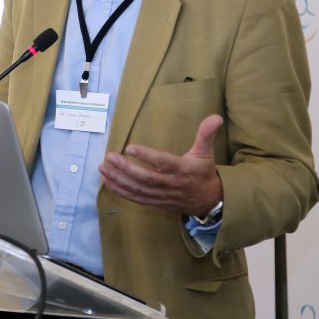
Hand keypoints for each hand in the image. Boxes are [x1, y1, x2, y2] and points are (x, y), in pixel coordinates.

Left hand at [98, 114, 223, 215]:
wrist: (208, 201)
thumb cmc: (203, 173)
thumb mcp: (206, 152)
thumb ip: (206, 134)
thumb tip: (216, 116)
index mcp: (182, 169)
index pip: (163, 163)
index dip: (147, 157)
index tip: (130, 148)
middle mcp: (170, 184)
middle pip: (146, 178)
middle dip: (126, 168)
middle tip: (109, 157)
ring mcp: (161, 195)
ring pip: (138, 190)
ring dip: (119, 179)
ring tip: (103, 168)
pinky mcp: (155, 202)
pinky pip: (136, 198)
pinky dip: (121, 191)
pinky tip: (107, 181)